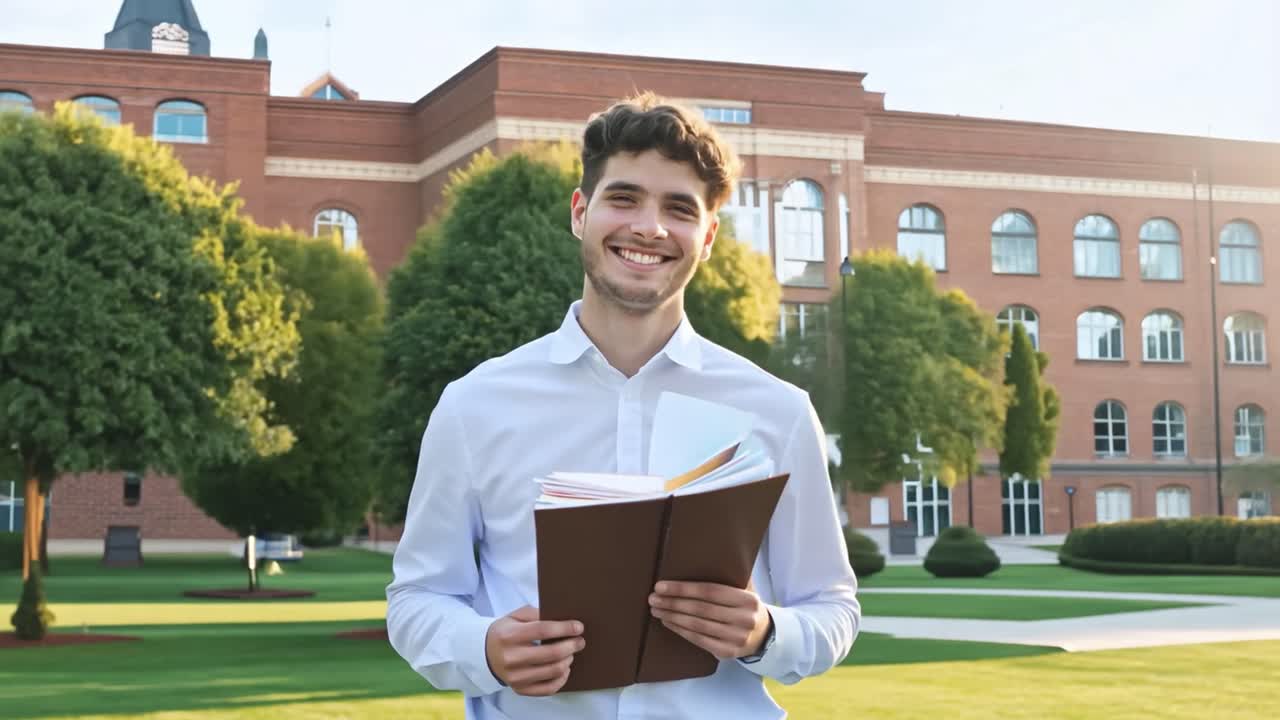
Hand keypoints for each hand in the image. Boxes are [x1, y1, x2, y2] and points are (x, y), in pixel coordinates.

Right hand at [485, 606, 584, 695]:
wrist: (486, 654)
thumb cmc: (505, 632)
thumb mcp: (515, 616)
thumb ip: (536, 614)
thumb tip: (561, 619)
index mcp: (509, 636)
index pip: (542, 631)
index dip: (564, 628)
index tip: (578, 627)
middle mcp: (511, 658)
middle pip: (552, 653)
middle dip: (572, 646)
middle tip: (580, 641)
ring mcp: (515, 677)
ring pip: (553, 671)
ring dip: (568, 660)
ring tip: (570, 653)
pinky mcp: (520, 689)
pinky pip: (549, 688)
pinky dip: (562, 678)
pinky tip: (564, 669)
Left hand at [649, 581, 771, 659]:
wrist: (764, 636)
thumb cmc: (745, 606)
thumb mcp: (746, 589)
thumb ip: (731, 574)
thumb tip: (704, 554)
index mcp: (748, 600)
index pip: (710, 591)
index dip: (683, 588)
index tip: (661, 585)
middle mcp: (744, 619)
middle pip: (700, 609)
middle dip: (673, 603)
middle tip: (653, 598)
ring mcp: (736, 638)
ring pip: (697, 625)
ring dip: (672, 617)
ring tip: (656, 610)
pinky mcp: (727, 653)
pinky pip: (698, 640)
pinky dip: (680, 630)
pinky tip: (668, 622)